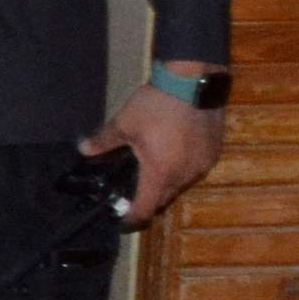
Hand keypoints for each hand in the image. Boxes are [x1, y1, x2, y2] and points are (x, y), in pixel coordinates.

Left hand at [85, 79, 226, 221]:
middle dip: (149, 198)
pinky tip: (174, 153)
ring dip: (167, 182)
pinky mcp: (214, 151)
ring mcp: (203, 164)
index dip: (132, 216)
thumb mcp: (124, 123)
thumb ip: (104, 140)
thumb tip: (84, 150)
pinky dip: (183, 167)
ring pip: (182, 184)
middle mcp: (184, 175)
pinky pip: (195, 169)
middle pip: (164, 198)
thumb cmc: (156, 105)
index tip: (122, 218)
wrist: (193, 81)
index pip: (145, 208)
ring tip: (154, 169)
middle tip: (134, 190)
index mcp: (160, 173)